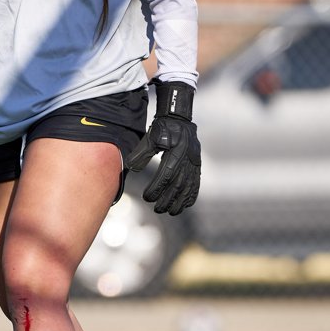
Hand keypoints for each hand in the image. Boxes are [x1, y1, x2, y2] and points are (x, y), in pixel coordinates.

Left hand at [126, 81, 200, 215]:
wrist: (180, 118)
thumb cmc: (163, 127)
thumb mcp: (150, 137)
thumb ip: (142, 153)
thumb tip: (132, 169)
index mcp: (176, 152)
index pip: (166, 175)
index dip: (157, 188)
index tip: (147, 198)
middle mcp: (188, 159)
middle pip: (178, 184)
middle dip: (167, 199)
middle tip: (157, 209)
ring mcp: (194, 163)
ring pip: (188, 187)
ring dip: (179, 201)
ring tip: (170, 212)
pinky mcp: (197, 165)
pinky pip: (196, 183)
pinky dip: (191, 196)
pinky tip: (185, 205)